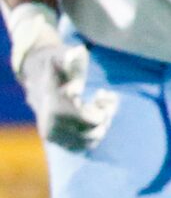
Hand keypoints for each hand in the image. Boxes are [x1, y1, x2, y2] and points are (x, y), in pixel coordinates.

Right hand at [11, 13, 117, 151]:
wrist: (38, 82)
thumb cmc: (56, 67)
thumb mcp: (62, 59)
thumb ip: (71, 58)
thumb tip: (79, 51)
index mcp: (55, 108)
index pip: (93, 120)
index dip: (104, 108)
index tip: (104, 93)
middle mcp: (52, 126)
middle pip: (94, 132)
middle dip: (104, 114)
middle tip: (104, 98)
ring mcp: (55, 138)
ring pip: (91, 140)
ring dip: (101, 123)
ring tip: (97, 106)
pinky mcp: (59, 143)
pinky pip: (85, 146)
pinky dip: (94, 133)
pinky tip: (93, 117)